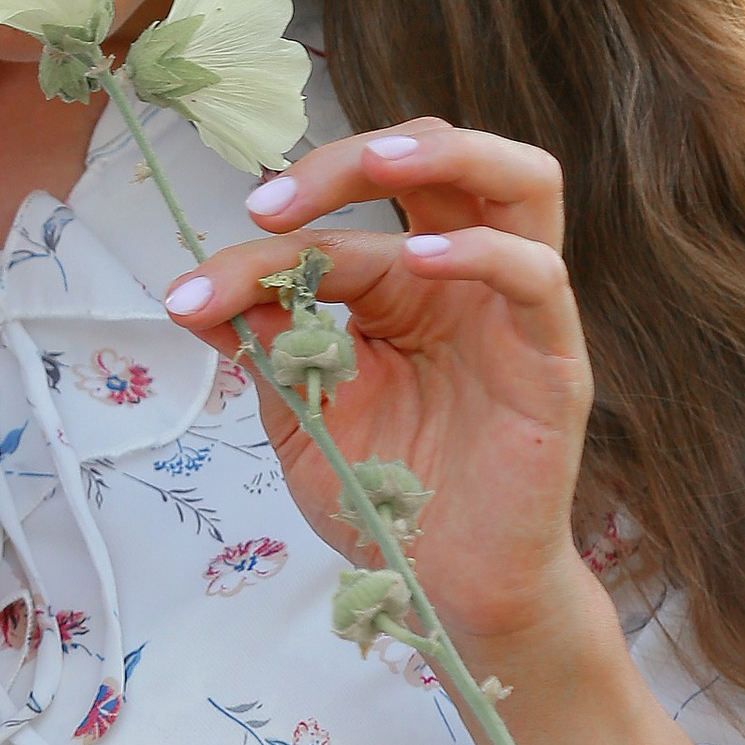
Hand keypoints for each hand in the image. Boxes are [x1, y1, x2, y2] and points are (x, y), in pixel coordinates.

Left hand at [162, 120, 591, 669]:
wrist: (447, 591)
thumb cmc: (385, 501)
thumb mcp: (303, 416)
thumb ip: (264, 349)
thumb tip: (192, 292)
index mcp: (400, 287)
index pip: (339, 224)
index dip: (260, 249)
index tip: (190, 295)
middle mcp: (461, 280)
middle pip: (437, 161)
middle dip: (350, 160)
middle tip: (270, 203)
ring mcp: (514, 312)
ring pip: (522, 182)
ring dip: (446, 152)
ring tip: (377, 162)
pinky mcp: (554, 360)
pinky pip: (539, 277)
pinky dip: (484, 252)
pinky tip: (423, 260)